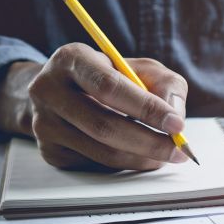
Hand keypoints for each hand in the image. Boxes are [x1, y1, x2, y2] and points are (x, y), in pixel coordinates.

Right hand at [0, 43, 189, 170]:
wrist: (62, 91)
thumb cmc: (110, 76)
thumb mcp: (140, 68)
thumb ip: (166, 85)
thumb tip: (176, 116)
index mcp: (71, 59)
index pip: (110, 87)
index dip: (146, 108)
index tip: (177, 125)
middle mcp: (49, 90)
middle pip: (104, 125)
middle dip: (149, 142)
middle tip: (179, 149)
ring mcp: (44, 123)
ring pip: (101, 151)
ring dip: (141, 157)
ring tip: (166, 154)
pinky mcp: (49, 150)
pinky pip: (95, 164)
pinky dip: (125, 163)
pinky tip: (139, 154)